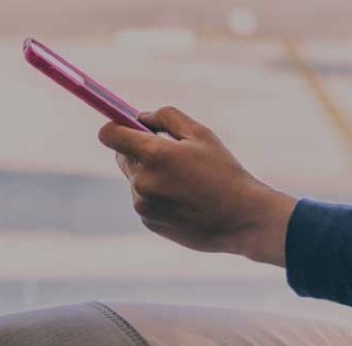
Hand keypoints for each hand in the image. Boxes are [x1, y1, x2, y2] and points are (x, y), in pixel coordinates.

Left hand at [98, 106, 296, 264]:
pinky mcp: (149, 222)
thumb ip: (166, 117)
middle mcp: (142, 181)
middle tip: (168, 152)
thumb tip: (141, 118)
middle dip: (139, 150)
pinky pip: (145, 200)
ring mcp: (144, 205)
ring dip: (151, 175)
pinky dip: (158, 196)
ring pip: (135, 179)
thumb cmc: (224, 172)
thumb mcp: (200, 134)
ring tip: (185, 182)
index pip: (110, 135)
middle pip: (122, 156)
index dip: (115, 127)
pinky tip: (185, 201)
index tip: (124, 126)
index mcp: (154, 154)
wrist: (242, 219)